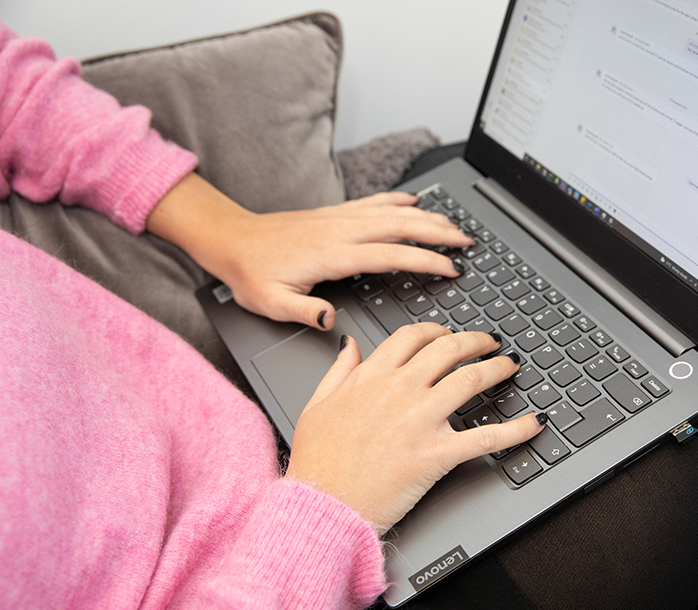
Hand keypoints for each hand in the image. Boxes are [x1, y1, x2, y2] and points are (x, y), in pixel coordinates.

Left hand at [146, 173, 473, 328]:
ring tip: (453, 224)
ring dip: (425, 216)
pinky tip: (413, 200)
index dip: (424, 260)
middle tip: (467, 242)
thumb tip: (331, 321)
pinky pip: (371, 201)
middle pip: (400, 226)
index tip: (449, 268)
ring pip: (391, 212)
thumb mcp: (269, 303)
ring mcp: (338, 219)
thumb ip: (302, 312)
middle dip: (438, 232)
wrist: (230, 240)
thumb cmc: (250, 274)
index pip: (390, 255)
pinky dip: (396, 199)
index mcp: (332, 255)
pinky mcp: (333, 214)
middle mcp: (340, 231)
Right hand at [286, 324, 545, 533]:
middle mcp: (399, 391)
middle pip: (449, 349)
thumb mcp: (317, 405)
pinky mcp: (436, 455)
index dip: (438, 331)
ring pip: (471, 379)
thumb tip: (351, 345)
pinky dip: (516, 429)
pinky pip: (486, 437)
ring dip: (497, 368)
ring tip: (509, 367)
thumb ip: (338, 371)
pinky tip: (534, 423)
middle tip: (489, 344)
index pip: (413, 337)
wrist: (322, 506)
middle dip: (476, 341)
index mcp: (371, 378)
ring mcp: (420, 421)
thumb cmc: (317, 463)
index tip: (448, 335)